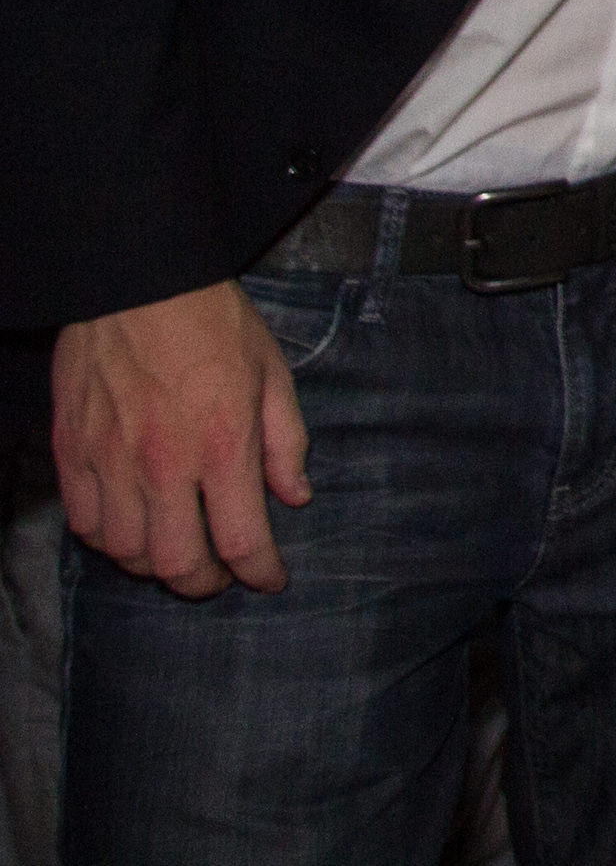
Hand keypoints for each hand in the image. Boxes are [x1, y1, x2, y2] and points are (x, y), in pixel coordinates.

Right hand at [52, 280, 313, 597]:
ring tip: (177, 552)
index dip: (260, 572)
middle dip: (205, 584)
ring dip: (155, 565)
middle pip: (176, 563)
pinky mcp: (71, 450)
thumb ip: (286, 442)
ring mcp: (110, 460)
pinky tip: (131, 528)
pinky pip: (84, 522)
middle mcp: (164, 464)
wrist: (138, 282)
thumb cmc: (212, 322)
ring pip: (126, 552)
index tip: (270, 579)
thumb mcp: (273, 374)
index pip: (242, 540)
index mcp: (223, 445)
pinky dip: (108, 539)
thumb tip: (294, 496)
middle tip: (221, 577)